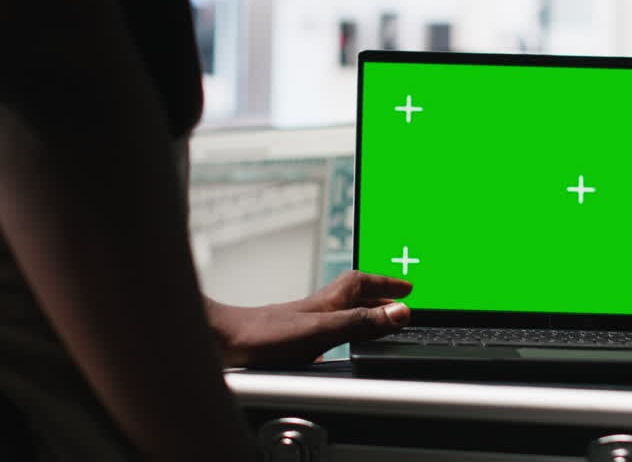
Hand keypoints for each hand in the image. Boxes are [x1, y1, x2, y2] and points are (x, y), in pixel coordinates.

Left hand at [206, 271, 412, 367]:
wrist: (223, 342)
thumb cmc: (265, 335)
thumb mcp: (322, 330)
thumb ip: (360, 323)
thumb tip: (399, 312)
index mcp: (327, 301)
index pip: (364, 282)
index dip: (387, 284)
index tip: (408, 289)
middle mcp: (316, 307)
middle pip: (354, 295)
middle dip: (379, 296)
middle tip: (399, 303)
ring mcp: (303, 322)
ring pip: (340, 312)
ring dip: (360, 313)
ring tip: (376, 322)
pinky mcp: (290, 338)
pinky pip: (325, 330)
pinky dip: (340, 334)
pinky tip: (335, 349)